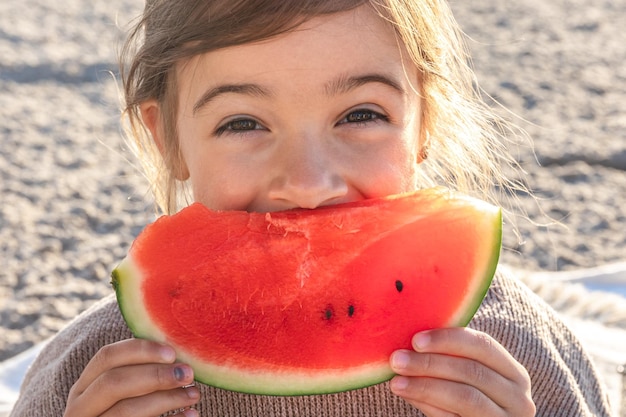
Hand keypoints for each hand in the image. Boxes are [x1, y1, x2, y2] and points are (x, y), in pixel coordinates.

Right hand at [64, 339, 198, 416]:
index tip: (172, 353)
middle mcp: (80, 409)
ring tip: (194, 394)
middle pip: (113, 383)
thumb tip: (178, 352)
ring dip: (167, 399)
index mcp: (83, 388)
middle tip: (187, 374)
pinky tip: (191, 415)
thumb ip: (138, 372)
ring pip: (127, 410)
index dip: (140, 350)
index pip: (107, 356)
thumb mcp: (120, 392)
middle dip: (154, 375)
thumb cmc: (125, 410)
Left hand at [389, 328, 534, 415]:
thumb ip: (451, 358)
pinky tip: (409, 395)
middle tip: (397, 360)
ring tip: (397, 381)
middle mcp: (518, 398)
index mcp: (514, 373)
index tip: (416, 340)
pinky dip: (429, 406)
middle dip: (430, 364)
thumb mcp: (470, 378)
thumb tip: (411, 341)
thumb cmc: (469, 397)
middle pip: (472, 371)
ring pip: (465, 397)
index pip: (483, 345)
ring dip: (425, 386)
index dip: (448, 340)